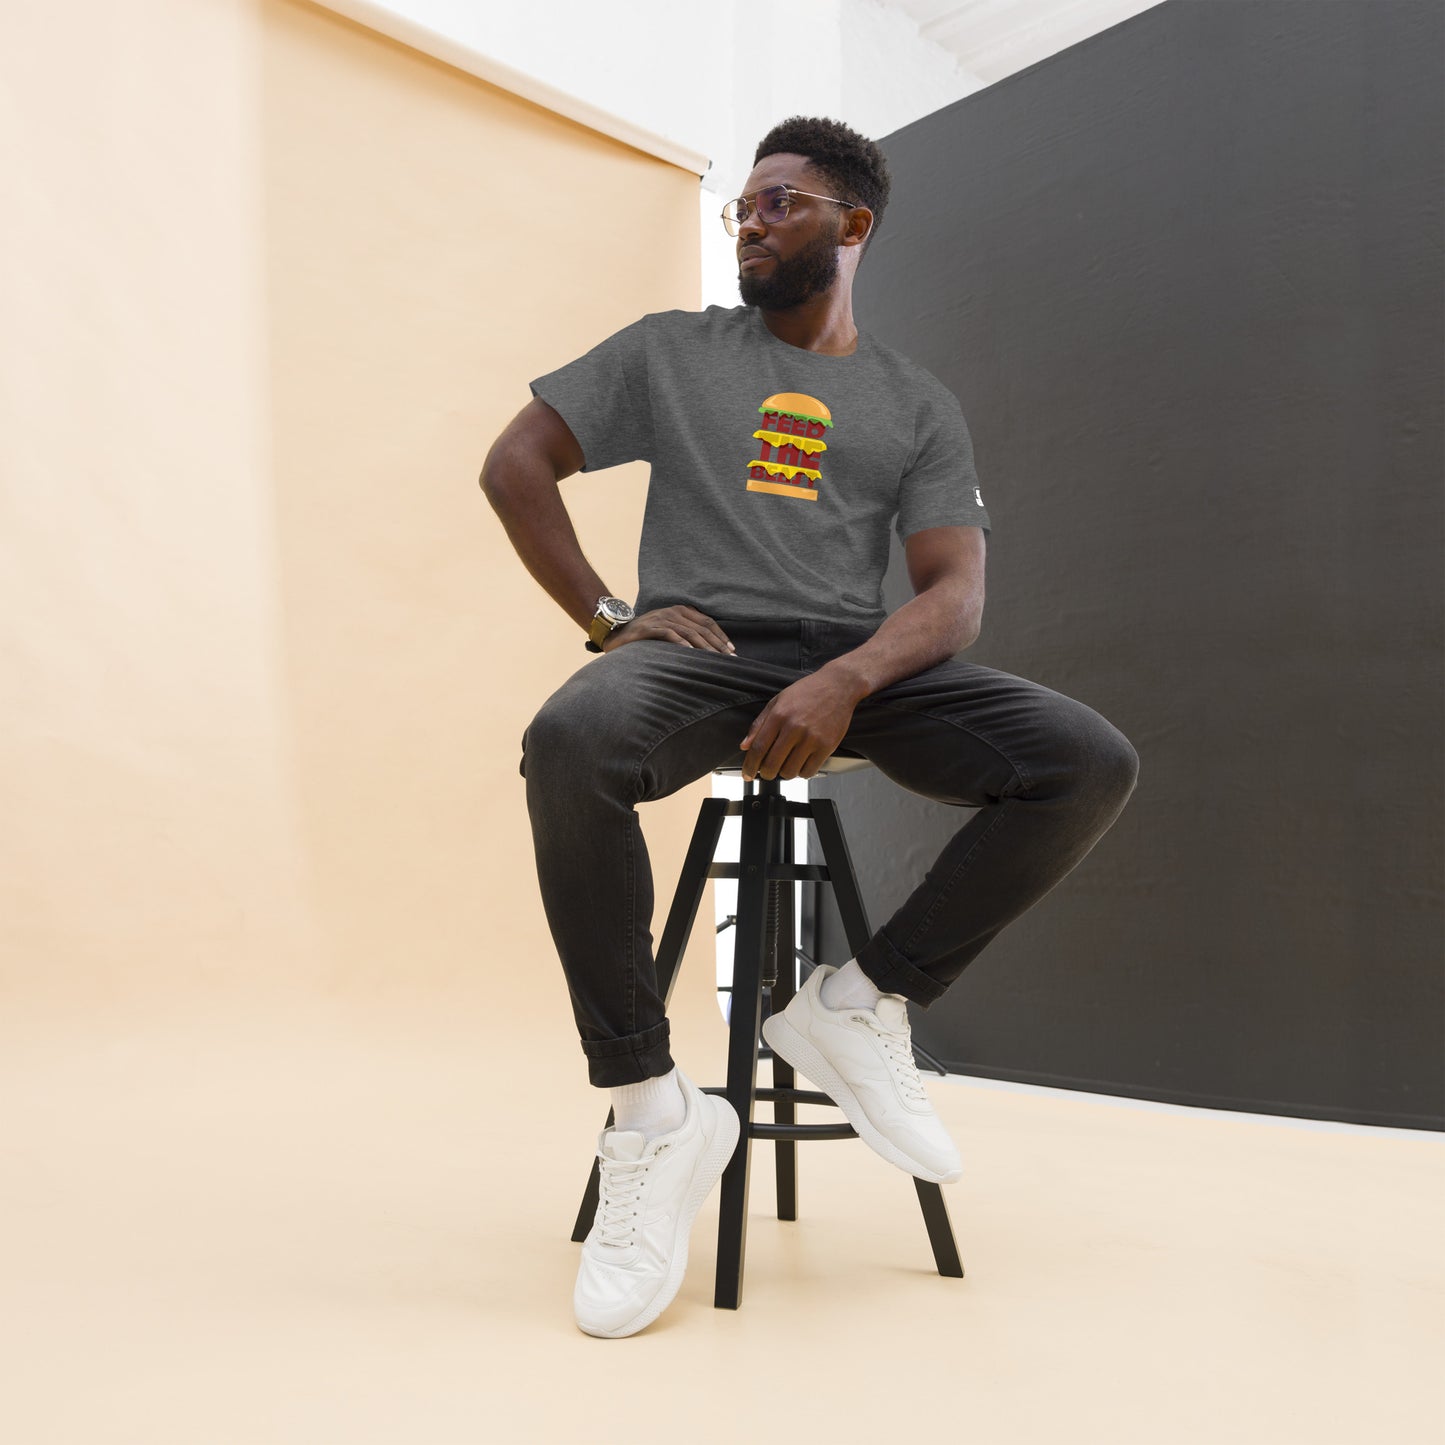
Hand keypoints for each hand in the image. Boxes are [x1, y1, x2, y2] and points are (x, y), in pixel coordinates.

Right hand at [602, 605, 734, 654]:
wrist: (617, 632)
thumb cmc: (646, 635)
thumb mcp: (669, 629)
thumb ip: (686, 633)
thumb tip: (709, 649)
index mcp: (681, 610)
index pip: (707, 622)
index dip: (721, 636)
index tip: (732, 650)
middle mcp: (673, 612)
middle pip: (701, 628)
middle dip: (717, 644)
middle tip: (729, 659)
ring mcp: (661, 619)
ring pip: (689, 632)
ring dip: (704, 647)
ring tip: (715, 659)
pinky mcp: (649, 628)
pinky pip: (670, 635)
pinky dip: (682, 644)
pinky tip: (692, 653)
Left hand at [739, 670, 859, 780]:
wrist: (838, 686)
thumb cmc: (808, 691)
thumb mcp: (778, 701)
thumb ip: (759, 724)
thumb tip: (745, 746)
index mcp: (779, 715)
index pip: (758, 748)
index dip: (750, 766)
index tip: (748, 774)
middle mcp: (794, 728)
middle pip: (772, 764)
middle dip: (766, 773)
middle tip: (767, 772)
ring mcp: (812, 738)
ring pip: (790, 771)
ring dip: (785, 773)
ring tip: (786, 764)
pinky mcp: (827, 746)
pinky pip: (809, 771)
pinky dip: (802, 772)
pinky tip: (801, 763)